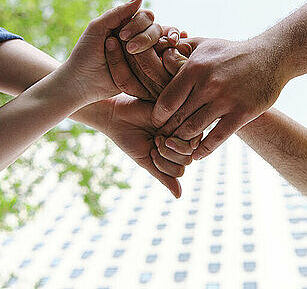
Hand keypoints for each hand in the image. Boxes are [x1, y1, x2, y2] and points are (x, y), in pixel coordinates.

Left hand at [65, 0, 167, 103]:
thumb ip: (118, 12)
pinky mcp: (145, 73)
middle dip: (145, 37)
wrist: (80, 83)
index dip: (139, 23)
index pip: (146, 16)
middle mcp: (138, 38)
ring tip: (131, 57)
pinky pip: (159, 66)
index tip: (121, 36)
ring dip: (148, 50)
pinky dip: (157, 63)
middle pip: (156, 30)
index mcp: (127, 26)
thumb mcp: (98, 28)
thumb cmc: (85, 54)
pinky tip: (152, 64)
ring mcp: (143, 56)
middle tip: (129, 49)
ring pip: (160, 46)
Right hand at [104, 38, 201, 181]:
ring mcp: (180, 124)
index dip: (166, 164)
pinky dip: (175, 130)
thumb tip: (180, 196)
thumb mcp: (144, 160)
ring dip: (172, 144)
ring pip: (191, 144)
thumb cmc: (127, 138)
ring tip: (157, 135)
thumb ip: (163, 176)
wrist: (115, 115)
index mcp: (172, 152)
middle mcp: (178, 139)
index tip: (150, 152)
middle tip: (155, 141)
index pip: (182, 167)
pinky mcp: (179, 110)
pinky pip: (188, 125)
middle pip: (188, 157)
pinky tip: (160, 125)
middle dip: (169, 154)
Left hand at [152, 36, 287, 159]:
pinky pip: (217, 138)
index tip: (156, 123)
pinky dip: (204, 150)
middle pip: (178, 118)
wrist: (271, 56)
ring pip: (194, 130)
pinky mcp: (242, 112)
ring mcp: (226, 100)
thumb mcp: (204, 44)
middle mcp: (208, 85)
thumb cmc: (232, 51)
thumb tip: (158, 51)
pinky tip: (197, 155)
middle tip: (163, 139)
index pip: (166, 101)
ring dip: (183, 142)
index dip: (158, 116)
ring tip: (178, 147)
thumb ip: (180, 49)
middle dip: (167, 132)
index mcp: (194, 69)